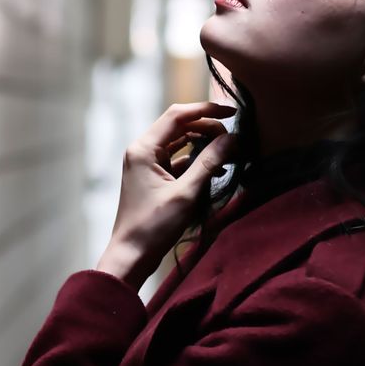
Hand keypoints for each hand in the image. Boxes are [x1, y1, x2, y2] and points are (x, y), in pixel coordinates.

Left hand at [97, 101, 236, 288]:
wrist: (131, 255)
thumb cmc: (153, 226)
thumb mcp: (186, 193)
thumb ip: (209, 162)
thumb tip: (232, 138)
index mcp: (143, 148)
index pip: (178, 115)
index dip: (207, 110)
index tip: (233, 112)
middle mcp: (141, 150)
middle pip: (179, 126)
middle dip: (208, 128)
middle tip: (232, 139)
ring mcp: (145, 164)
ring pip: (179, 143)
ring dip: (203, 145)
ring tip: (228, 153)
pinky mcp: (152, 177)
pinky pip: (177, 160)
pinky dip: (195, 162)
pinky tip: (215, 171)